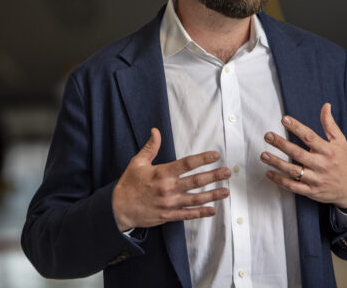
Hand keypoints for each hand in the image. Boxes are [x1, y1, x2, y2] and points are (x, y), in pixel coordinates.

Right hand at [112, 128, 230, 231]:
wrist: (119, 208)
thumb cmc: (129, 184)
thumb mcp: (137, 162)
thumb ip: (150, 147)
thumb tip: (156, 131)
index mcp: (162, 173)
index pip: (187, 164)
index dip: (203, 159)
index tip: (215, 155)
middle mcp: (168, 188)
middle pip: (196, 181)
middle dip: (214, 176)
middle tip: (228, 173)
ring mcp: (170, 203)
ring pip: (196, 199)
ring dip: (213, 195)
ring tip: (226, 191)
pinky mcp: (169, 215)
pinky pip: (188, 215)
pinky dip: (201, 213)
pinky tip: (212, 210)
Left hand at [261, 103, 346, 208]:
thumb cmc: (345, 161)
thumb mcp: (341, 141)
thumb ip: (330, 124)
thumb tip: (325, 106)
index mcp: (328, 151)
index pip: (309, 137)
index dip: (296, 127)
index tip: (284, 119)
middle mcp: (321, 164)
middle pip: (298, 153)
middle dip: (281, 144)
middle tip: (268, 136)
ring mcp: (316, 179)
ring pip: (293, 171)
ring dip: (277, 163)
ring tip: (263, 155)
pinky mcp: (311, 191)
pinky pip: (293, 186)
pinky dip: (280, 180)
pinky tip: (269, 173)